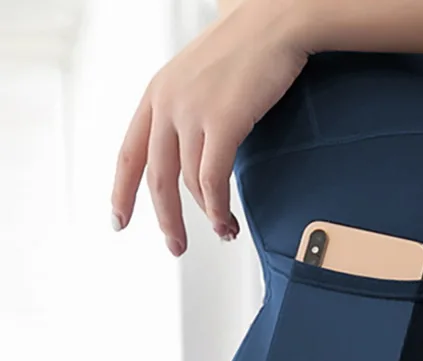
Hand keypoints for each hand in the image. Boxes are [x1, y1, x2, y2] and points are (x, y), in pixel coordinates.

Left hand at [111, 0, 309, 255]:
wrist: (275, 22)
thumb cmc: (248, 49)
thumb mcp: (202, 79)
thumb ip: (190, 113)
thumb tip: (198, 155)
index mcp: (157, 94)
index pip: (129, 154)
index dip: (121, 193)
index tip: (119, 221)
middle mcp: (167, 104)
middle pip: (156, 178)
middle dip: (166, 220)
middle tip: (176, 246)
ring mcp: (192, 112)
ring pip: (189, 183)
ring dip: (207, 216)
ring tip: (224, 231)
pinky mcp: (223, 122)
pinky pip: (213, 180)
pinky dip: (217, 206)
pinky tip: (225, 219)